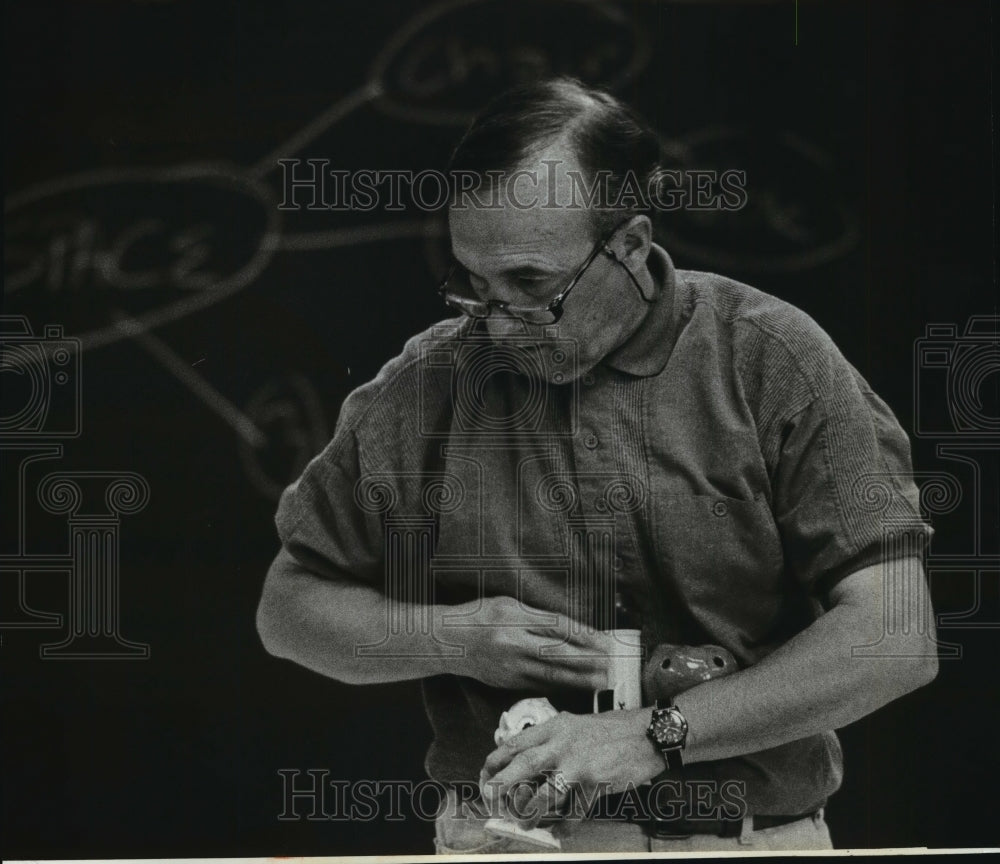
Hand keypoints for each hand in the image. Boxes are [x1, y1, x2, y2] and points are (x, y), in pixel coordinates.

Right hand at [445, 595, 612, 691]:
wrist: (448, 641)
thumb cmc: (479, 616)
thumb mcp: (508, 605)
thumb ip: (537, 616)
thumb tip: (570, 628)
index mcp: (514, 618)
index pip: (556, 627)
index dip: (583, 635)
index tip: (604, 640)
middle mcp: (512, 643)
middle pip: (558, 653)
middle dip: (588, 661)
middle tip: (611, 664)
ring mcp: (510, 666)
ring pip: (551, 674)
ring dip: (580, 679)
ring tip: (602, 681)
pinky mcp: (507, 683)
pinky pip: (539, 685)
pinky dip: (560, 686)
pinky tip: (576, 687)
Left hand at [478, 709, 665, 825]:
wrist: (648, 734)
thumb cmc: (611, 731)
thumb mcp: (575, 725)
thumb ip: (552, 740)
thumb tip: (526, 760)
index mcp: (555, 727)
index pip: (514, 743)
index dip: (495, 762)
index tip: (487, 776)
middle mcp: (562, 743)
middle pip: (522, 765)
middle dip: (501, 785)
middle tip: (490, 799)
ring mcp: (578, 763)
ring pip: (545, 793)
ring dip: (530, 812)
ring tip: (523, 822)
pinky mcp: (595, 782)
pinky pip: (574, 810)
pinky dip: (565, 825)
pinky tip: (560, 831)